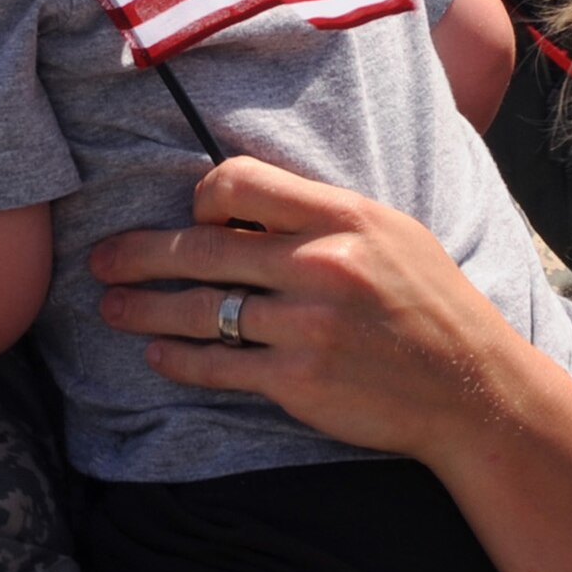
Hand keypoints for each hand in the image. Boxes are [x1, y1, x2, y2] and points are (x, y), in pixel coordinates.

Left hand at [91, 155, 523, 464]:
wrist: (471, 388)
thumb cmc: (430, 302)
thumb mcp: (390, 233)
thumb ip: (321, 217)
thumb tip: (240, 207)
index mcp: (344, 216)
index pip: (240, 182)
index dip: (203, 196)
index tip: (193, 213)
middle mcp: (321, 265)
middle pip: (202, 248)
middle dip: (139, 253)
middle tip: (100, 258)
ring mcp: (307, 327)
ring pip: (200, 310)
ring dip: (144, 307)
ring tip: (111, 306)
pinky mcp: (298, 382)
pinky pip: (218, 366)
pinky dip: (178, 359)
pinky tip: (158, 353)